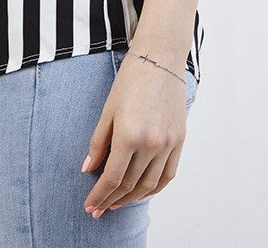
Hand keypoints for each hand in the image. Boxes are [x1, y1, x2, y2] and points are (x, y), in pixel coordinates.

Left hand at [81, 53, 187, 217]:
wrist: (161, 59)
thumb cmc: (131, 79)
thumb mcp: (108, 109)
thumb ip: (98, 142)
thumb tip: (88, 168)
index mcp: (129, 134)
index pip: (111, 178)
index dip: (99, 195)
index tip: (89, 205)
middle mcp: (151, 143)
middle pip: (129, 184)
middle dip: (111, 200)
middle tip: (98, 209)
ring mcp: (168, 143)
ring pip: (149, 185)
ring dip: (131, 198)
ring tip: (116, 203)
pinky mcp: (179, 140)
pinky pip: (168, 175)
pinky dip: (155, 189)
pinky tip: (141, 193)